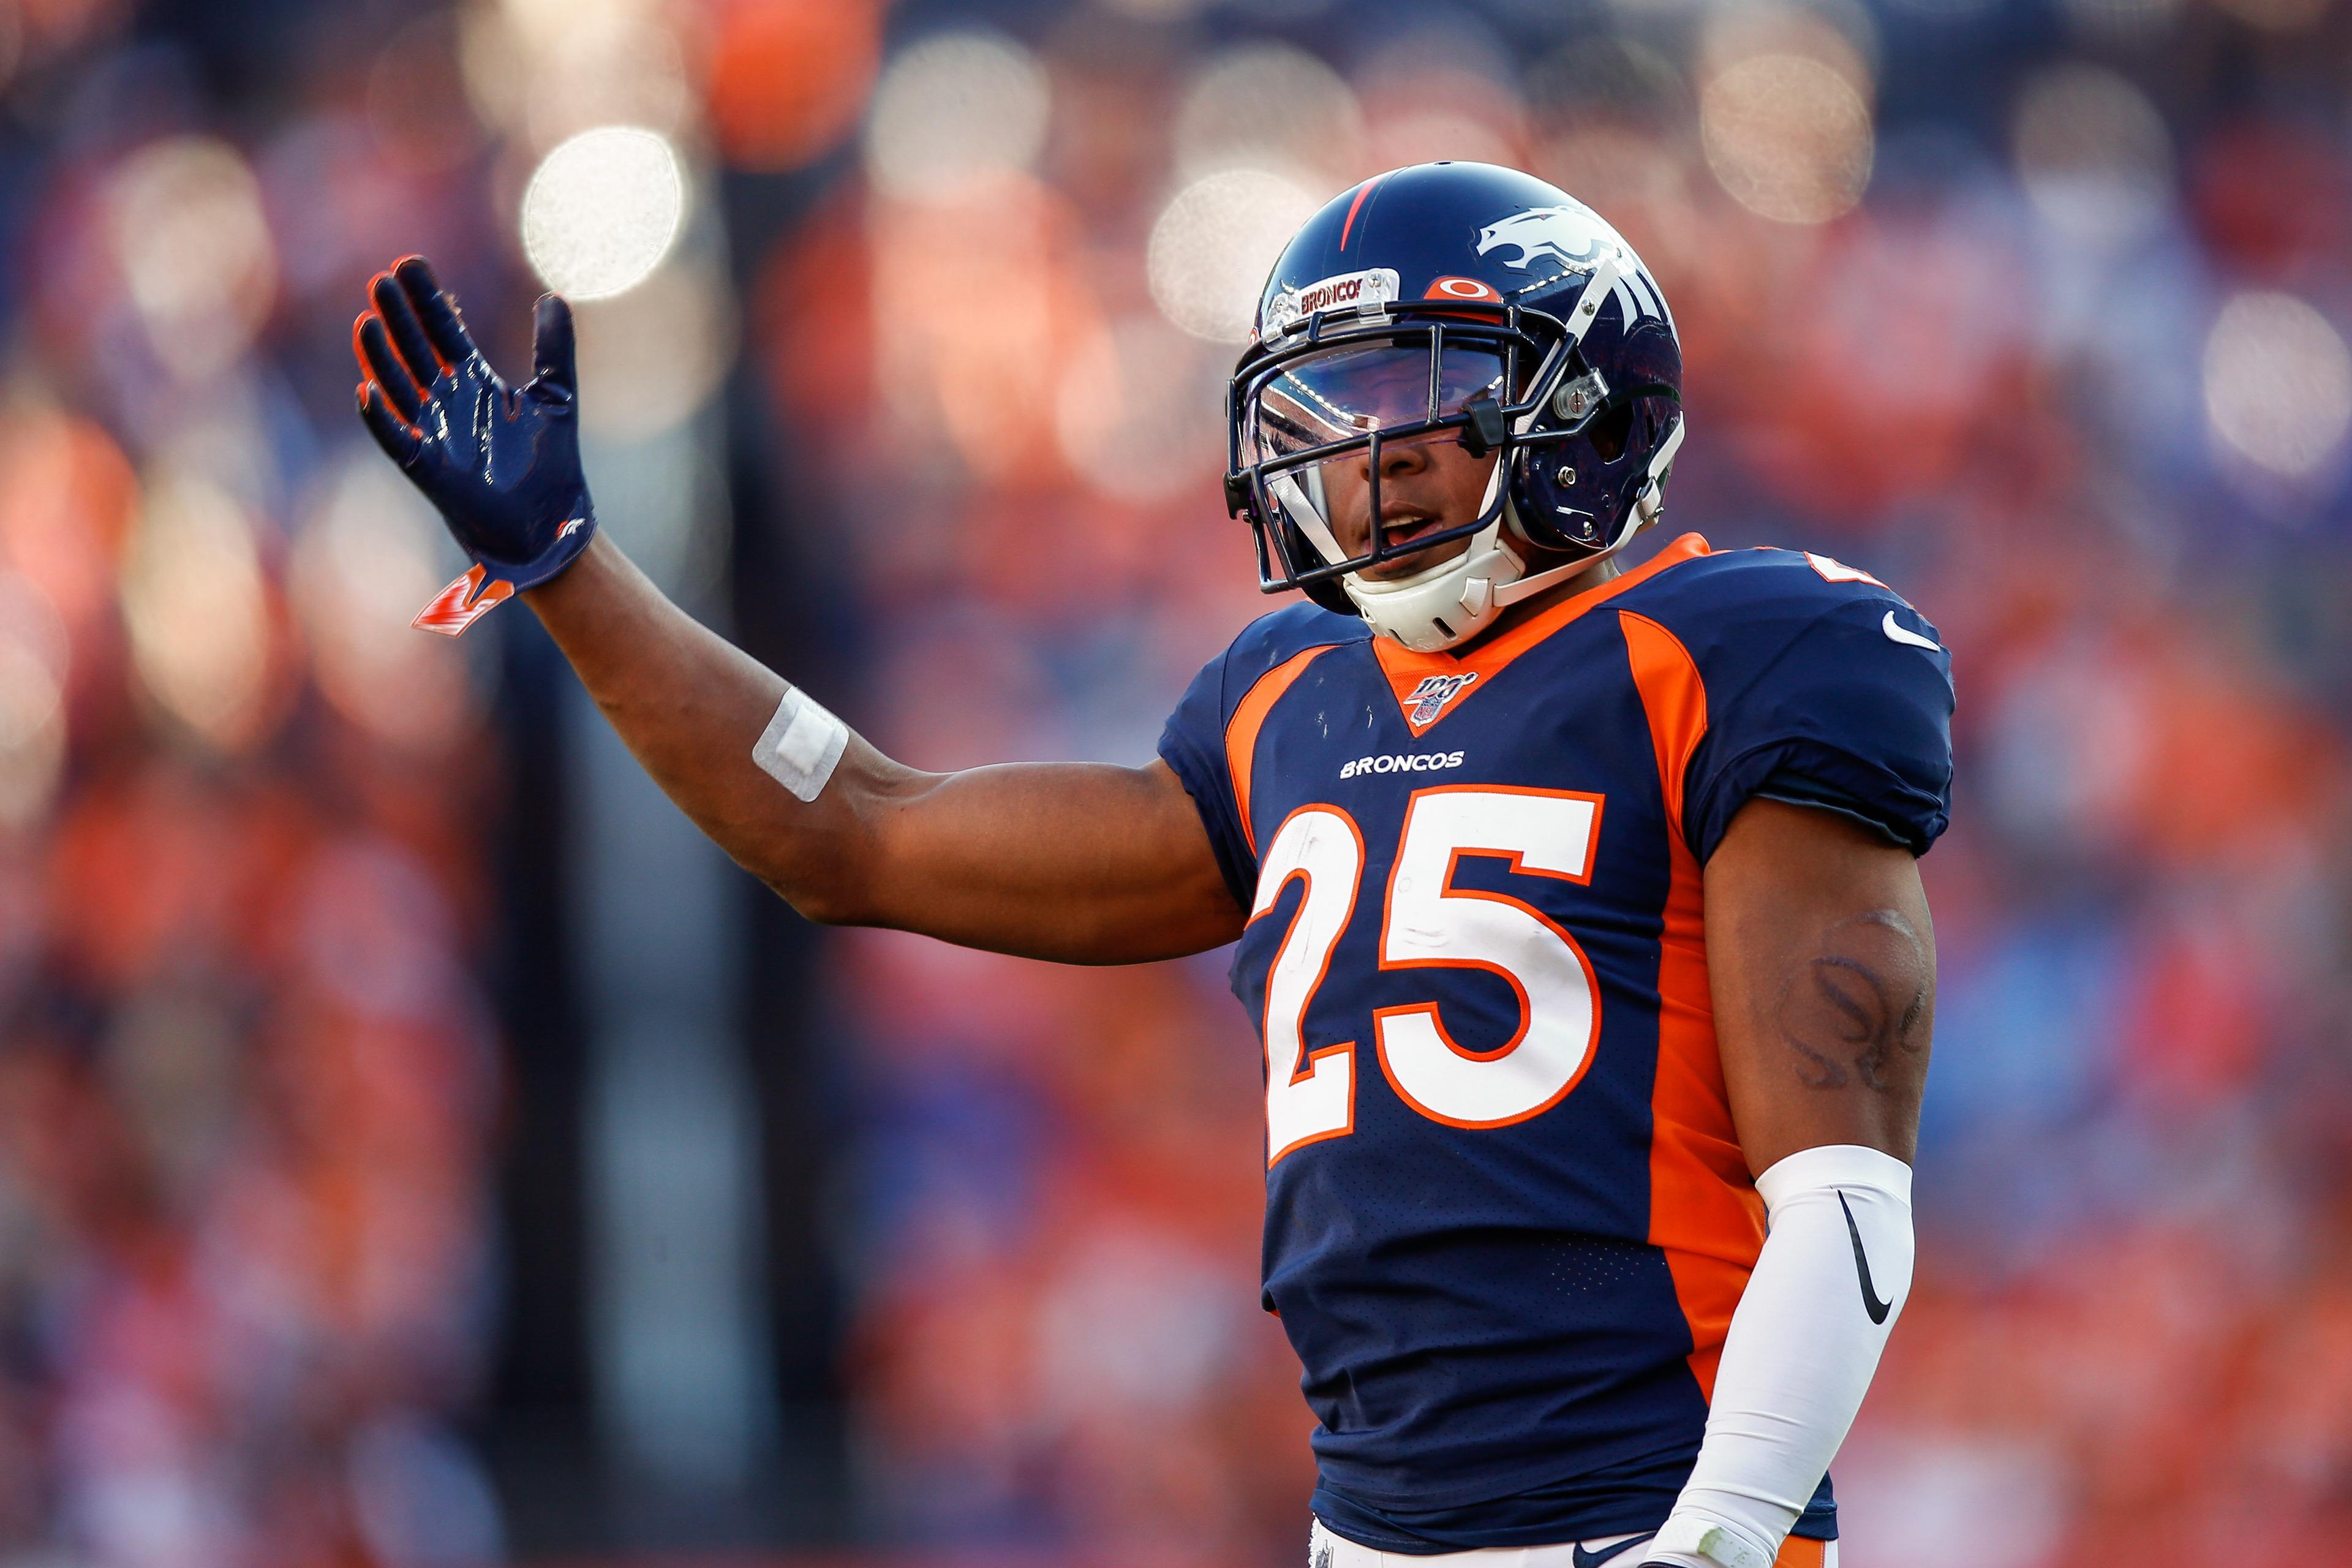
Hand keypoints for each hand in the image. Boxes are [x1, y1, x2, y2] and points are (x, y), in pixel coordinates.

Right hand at [353, 256, 595, 623]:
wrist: (554, 523)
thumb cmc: (552, 464)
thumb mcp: (558, 396)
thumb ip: (555, 348)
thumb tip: (555, 296)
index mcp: (475, 382)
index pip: (443, 331)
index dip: (428, 300)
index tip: (410, 263)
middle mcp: (448, 403)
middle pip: (415, 350)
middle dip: (399, 317)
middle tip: (382, 280)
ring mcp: (434, 433)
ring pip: (398, 388)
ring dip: (382, 357)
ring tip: (367, 321)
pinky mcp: (429, 469)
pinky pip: (397, 440)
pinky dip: (382, 419)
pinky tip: (367, 391)